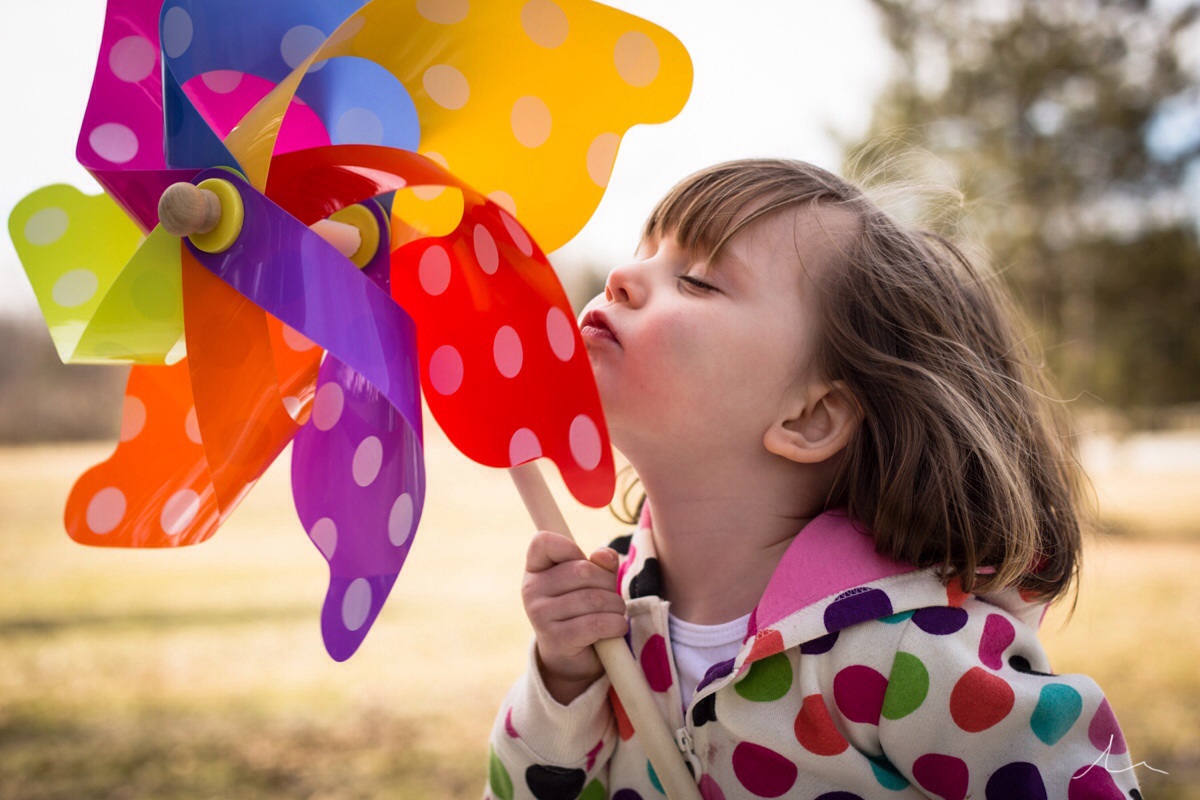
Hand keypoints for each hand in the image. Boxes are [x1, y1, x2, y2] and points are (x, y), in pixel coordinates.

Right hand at [522, 530, 627, 704]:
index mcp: (535, 570)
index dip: (571, 548)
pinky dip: (615, 624)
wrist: (570, 657)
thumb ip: (599, 563)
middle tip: (611, 596)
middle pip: (583, 570)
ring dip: (616, 606)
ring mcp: (540, 615)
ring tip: (615, 613)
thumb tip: (604, 555)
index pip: (543, 542)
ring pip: (594, 598)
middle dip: (608, 583)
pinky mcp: (556, 639)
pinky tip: (617, 627)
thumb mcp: (589, 582)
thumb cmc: (581, 610)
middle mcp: (531, 590)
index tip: (583, 563)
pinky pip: (595, 624)